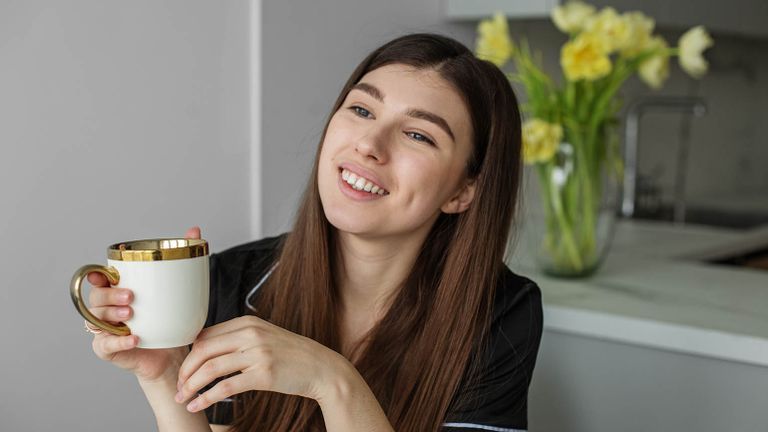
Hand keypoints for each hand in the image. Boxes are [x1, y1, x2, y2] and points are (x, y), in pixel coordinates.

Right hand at [88, 226, 202, 382]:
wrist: (173, 353)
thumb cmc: (169, 318)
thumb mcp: (177, 287)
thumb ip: (183, 258)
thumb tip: (194, 229)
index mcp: (117, 290)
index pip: (99, 279)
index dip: (95, 274)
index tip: (102, 272)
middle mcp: (106, 308)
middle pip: (96, 297)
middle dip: (109, 295)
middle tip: (131, 296)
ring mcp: (105, 330)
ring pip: (95, 319)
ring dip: (111, 315)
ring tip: (130, 314)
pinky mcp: (109, 349)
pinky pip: (105, 345)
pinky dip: (119, 341)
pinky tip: (134, 338)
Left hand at [175, 315, 349, 411]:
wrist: (321, 367)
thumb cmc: (292, 355)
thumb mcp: (264, 337)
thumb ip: (239, 338)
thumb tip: (207, 349)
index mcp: (247, 322)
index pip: (205, 335)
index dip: (189, 355)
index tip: (184, 371)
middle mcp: (250, 334)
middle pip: (203, 350)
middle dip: (185, 371)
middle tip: (179, 387)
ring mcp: (257, 353)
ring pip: (210, 368)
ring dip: (191, 386)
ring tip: (184, 398)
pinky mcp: (263, 374)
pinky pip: (226, 387)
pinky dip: (206, 397)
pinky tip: (198, 405)